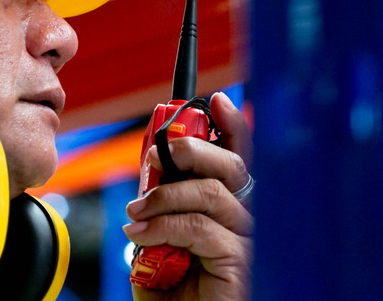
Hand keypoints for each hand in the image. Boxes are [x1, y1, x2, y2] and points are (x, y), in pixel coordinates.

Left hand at [123, 92, 253, 300]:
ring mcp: (247, 241)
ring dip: (165, 194)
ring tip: (136, 212)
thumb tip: (154, 161)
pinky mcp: (240, 263)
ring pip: (212, 193)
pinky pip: (200, 227)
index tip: (215, 100)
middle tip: (158, 157)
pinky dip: (162, 225)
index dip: (232, 126)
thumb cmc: (167, 284)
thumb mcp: (156, 231)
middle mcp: (244, 219)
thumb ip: (161, 198)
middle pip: (232, 166)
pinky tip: (139, 235)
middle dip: (192, 149)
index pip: (238, 157)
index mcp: (226, 207)